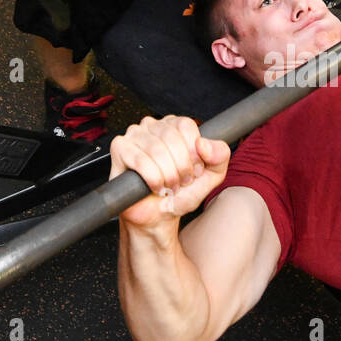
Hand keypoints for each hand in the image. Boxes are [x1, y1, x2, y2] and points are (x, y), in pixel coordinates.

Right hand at [109, 116, 231, 230]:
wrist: (159, 215)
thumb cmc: (181, 193)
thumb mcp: (212, 175)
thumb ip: (220, 156)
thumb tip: (204, 143)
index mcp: (174, 126)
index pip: (186, 125)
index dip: (193, 152)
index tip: (195, 170)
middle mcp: (153, 126)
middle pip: (171, 137)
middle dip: (181, 167)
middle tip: (181, 182)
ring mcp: (134, 135)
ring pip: (157, 150)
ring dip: (168, 176)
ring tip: (169, 186)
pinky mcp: (120, 149)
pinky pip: (141, 161)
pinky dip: (153, 179)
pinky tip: (156, 187)